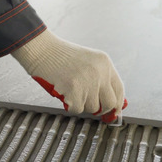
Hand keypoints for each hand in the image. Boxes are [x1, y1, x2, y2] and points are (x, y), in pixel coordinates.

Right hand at [11, 29, 126, 122]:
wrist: (42, 49)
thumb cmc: (60, 57)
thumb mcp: (87, 62)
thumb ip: (100, 79)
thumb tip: (112, 105)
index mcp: (105, 63)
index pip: (119, 90)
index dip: (117, 104)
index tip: (113, 112)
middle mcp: (100, 72)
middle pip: (110, 104)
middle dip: (100, 109)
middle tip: (89, 105)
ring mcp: (88, 81)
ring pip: (92, 108)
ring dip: (80, 104)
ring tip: (71, 90)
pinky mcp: (75, 90)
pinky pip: (77, 109)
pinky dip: (69, 105)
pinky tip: (64, 91)